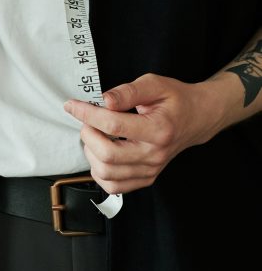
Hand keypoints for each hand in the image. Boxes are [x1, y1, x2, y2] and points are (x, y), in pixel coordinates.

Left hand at [64, 73, 225, 193]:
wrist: (197, 118)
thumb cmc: (175, 100)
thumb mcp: (154, 84)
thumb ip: (128, 91)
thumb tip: (104, 100)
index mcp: (159, 129)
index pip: (114, 125)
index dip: (87, 113)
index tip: (73, 104)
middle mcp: (155, 154)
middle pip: (108, 155)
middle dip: (87, 134)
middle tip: (87, 119)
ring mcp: (151, 170)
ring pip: (107, 174)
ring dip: (91, 153)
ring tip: (94, 135)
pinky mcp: (147, 178)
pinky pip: (114, 186)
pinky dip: (99, 172)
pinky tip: (99, 152)